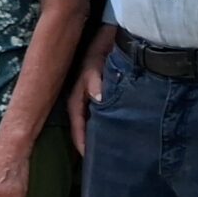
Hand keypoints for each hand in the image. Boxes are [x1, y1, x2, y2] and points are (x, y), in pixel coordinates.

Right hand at [67, 29, 113, 152]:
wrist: (119, 33)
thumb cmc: (103, 46)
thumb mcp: (96, 59)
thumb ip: (93, 77)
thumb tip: (97, 98)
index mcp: (78, 95)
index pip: (77, 122)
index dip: (81, 139)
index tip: (88, 156)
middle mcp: (85, 99)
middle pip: (84, 126)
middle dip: (89, 143)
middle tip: (99, 163)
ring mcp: (95, 98)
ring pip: (95, 121)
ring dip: (99, 135)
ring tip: (109, 153)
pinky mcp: (107, 95)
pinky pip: (106, 114)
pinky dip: (109, 125)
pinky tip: (120, 133)